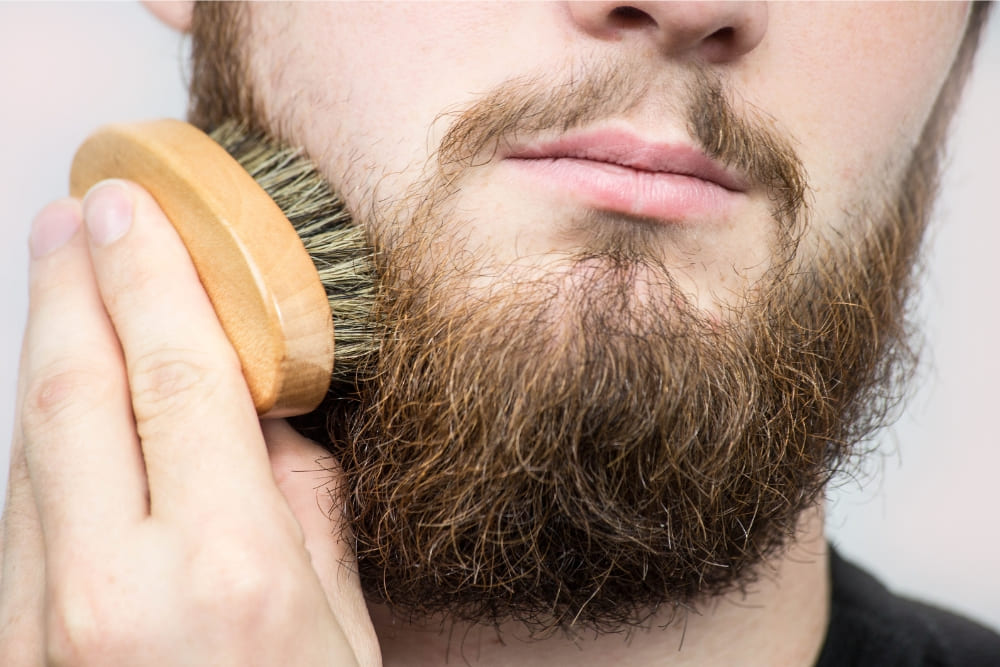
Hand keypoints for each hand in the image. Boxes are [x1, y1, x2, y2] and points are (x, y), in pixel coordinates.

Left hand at [0, 181, 380, 665]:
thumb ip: (302, 507)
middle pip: (75, 395)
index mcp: (227, 575)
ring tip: (63, 284)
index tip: (134, 207)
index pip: (179, 379)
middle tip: (76, 212)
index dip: (153, 278)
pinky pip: (18, 515)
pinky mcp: (9, 651)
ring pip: (28, 449)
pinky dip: (38, 437)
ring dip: (45, 354)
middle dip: (72, 286)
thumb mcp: (340, 628)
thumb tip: (266, 416)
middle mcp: (114, 593)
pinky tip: (60, 401)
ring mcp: (39, 628)